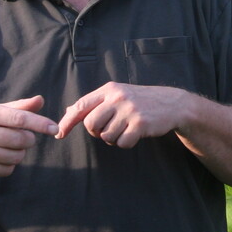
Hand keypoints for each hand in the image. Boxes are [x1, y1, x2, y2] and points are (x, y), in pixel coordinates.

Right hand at [0, 95, 58, 175]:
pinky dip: (10, 165)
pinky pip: (7, 170)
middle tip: (22, 137)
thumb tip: (40, 100)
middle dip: (29, 139)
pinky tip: (0, 157)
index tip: (54, 128)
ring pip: (16, 157)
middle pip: (22, 140)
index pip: (20, 118)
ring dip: (19, 153)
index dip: (40, 124)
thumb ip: (17, 107)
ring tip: (9, 146)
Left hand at [56, 83, 189, 147]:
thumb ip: (95, 103)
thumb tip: (70, 111)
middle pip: (91, 124)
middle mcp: (118, 97)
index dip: (68, 121)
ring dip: (114, 138)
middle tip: (110, 129)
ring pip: (106, 136)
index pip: (81, 105)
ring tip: (126, 129)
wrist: (172, 104)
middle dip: (97, 132)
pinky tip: (136, 134)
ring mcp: (129, 109)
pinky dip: (127, 142)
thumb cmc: (141, 101)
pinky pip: (122, 142)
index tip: (59, 134)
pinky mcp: (140, 123)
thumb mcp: (118, 95)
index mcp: (110, 89)